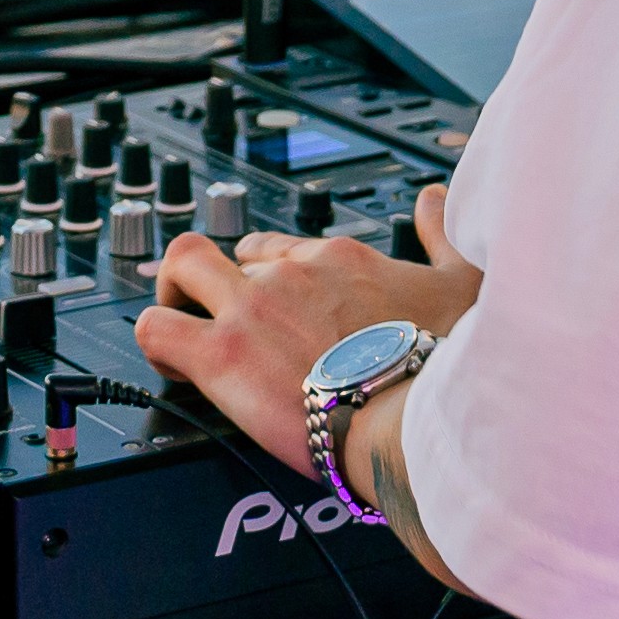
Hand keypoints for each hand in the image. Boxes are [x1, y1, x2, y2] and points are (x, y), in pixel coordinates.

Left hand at [131, 189, 478, 486]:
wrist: (418, 416)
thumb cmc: (444, 361)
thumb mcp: (462, 283)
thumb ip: (444, 236)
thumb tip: (435, 202)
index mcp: (341, 260)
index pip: (281, 245)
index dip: (266, 272)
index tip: (267, 303)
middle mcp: (292, 273)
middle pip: (232, 256)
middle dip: (221, 286)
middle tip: (224, 325)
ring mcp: (253, 308)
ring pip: (183, 270)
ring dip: (175, 298)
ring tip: (186, 336)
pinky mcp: (223, 354)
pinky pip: (157, 328)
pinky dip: (156, 344)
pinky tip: (173, 370)